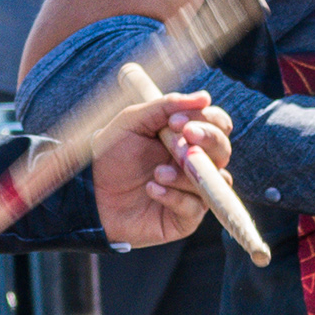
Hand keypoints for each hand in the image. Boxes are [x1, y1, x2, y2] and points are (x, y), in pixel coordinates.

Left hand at [91, 91, 226, 249]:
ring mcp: (193, 191)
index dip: (206, 121)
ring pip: (214, 179)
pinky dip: (174, 196)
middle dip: (206, 142)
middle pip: (224, 149)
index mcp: (186, 137)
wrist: (90, 194)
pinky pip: (195, 207)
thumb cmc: (110, 156)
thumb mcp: (132, 122)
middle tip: (181, 141)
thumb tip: (204, 97)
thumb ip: (165, 106)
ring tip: (156, 172)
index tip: (177, 122)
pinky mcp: (185, 218)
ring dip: (186, 173)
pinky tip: (152, 190)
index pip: (218, 124)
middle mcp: (195, 163)